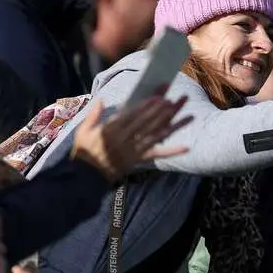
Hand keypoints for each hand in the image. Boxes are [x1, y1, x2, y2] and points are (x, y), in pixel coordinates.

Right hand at [71, 86, 193, 180]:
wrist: (86, 176)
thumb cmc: (84, 151)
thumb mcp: (84, 131)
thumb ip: (93, 115)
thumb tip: (99, 99)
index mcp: (113, 129)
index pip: (133, 114)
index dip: (147, 105)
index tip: (159, 96)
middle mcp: (126, 138)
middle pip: (148, 122)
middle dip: (163, 111)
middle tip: (178, 100)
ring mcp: (134, 149)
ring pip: (157, 135)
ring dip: (174, 126)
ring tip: (189, 117)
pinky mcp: (139, 159)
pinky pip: (157, 154)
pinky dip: (172, 151)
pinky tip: (186, 147)